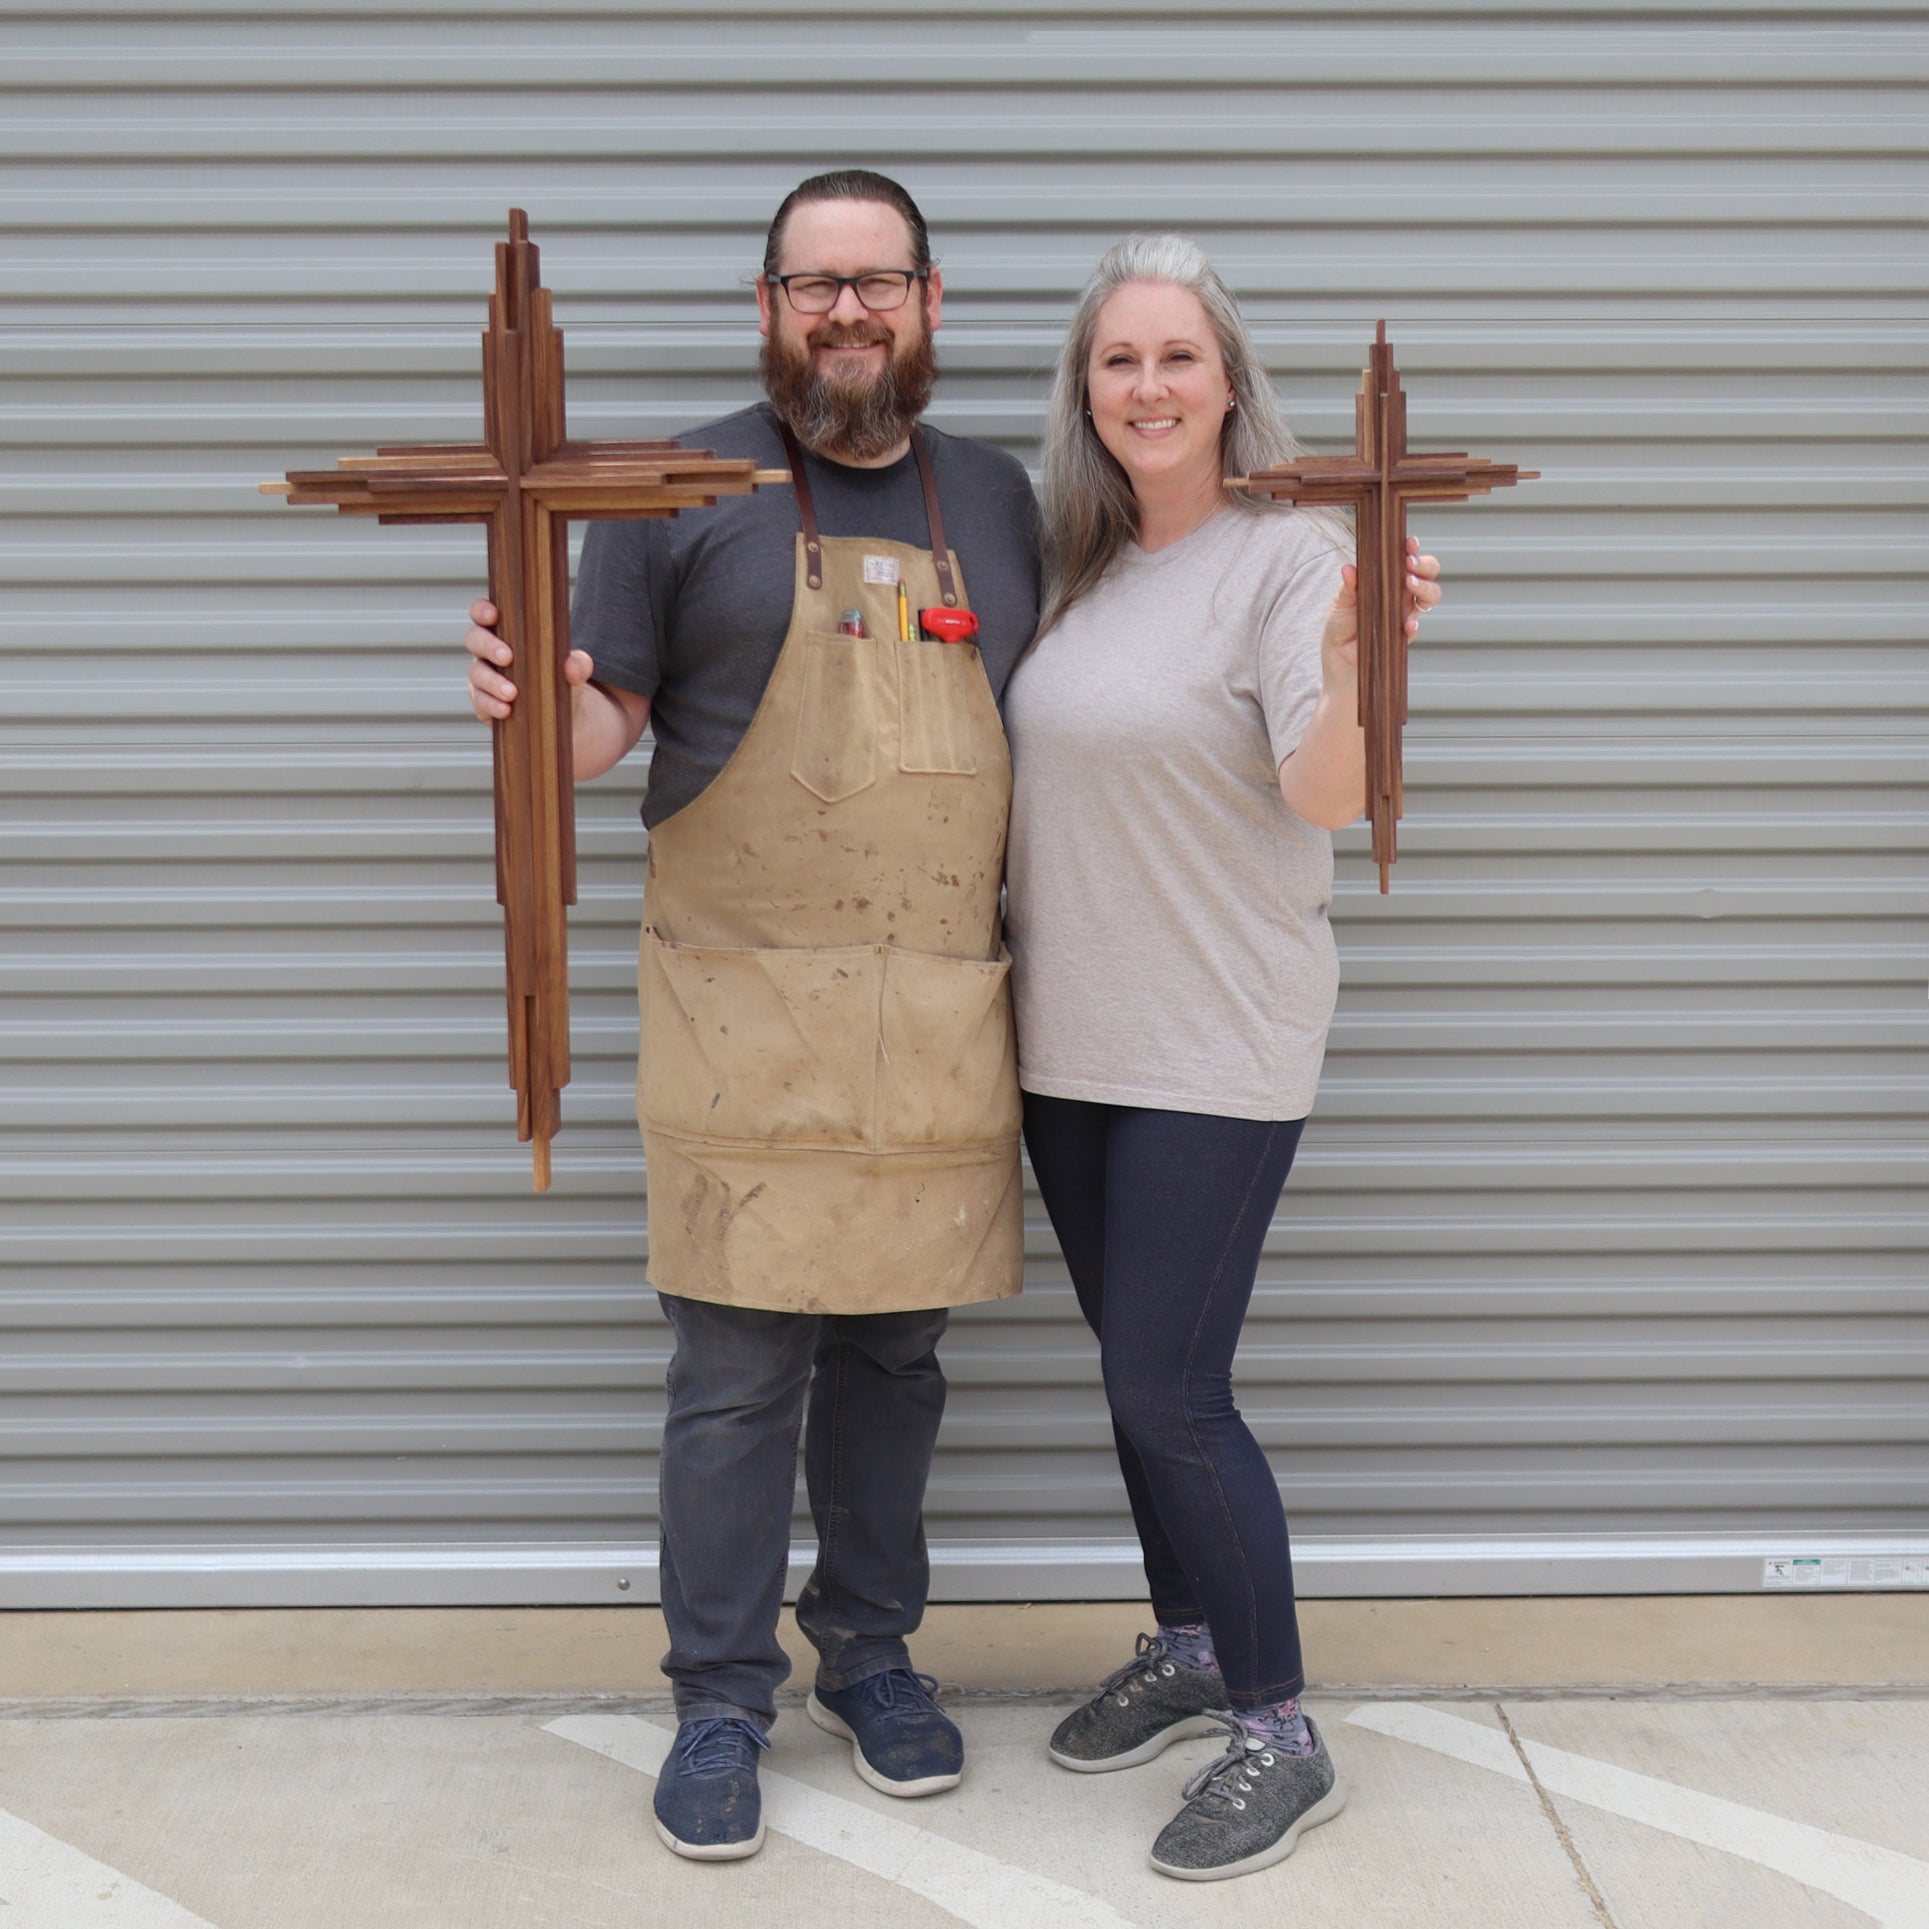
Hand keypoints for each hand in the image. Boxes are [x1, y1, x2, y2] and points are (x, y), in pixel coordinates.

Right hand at [465, 597, 592, 722]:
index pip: (484, 614)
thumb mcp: (574, 670)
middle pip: (474, 639)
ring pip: (476, 674)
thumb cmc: (560, 678)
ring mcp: (483, 678)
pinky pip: (480, 702)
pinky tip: (506, 710)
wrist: (564, 714)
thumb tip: (573, 667)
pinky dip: (492, 705)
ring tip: (512, 693)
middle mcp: (488, 652)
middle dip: (488, 646)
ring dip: (492, 682)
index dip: (482, 610)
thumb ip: (578, 664)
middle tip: (507, 657)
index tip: (493, 615)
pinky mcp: (483, 703)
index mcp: (505, 633)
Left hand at [1318, 537, 1444, 687]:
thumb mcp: (1339, 606)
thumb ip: (1347, 588)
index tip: (1408, 543)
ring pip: (1430, 596)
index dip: (1412, 549)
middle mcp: (1401, 596)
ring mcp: (1404, 615)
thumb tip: (1349, 568)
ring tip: (1409, 585)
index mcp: (1387, 582)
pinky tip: (1406, 623)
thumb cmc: (1339, 632)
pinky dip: (1413, 623)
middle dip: (1425, 565)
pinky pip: (1415, 628)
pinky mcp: (1402, 637)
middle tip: (1409, 566)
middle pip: (1428, 573)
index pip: (1407, 560)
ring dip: (1425, 588)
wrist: (1338, 665)